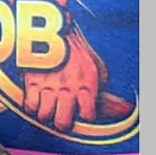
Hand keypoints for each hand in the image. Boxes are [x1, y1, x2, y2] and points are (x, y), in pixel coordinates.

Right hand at [21, 29, 135, 131]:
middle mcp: (68, 87)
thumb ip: (108, 94)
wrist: (55, 30)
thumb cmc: (78, 54)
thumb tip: (125, 110)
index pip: (88, 116)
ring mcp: (49, 85)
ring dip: (47, 114)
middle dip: (63, 123)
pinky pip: (29, 106)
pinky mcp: (32, 82)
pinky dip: (32, 106)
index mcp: (88, 84)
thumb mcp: (98, 71)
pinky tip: (38, 100)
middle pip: (62, 123)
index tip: (84, 112)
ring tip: (50, 106)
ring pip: (44, 117)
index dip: (86, 117)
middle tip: (63, 116)